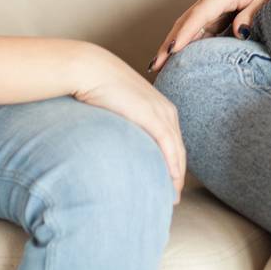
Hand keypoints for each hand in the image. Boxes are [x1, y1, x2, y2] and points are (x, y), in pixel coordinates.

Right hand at [71, 44, 186, 200]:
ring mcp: (160, 112)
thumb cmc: (99, 89)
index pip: (173, 143)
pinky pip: (168, 145)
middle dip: (178, 175)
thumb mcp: (118, 109)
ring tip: (173, 197)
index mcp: (160, 108)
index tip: (170, 186)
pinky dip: (172, 164)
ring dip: (177, 176)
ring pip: (177, 150)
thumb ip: (125, 125)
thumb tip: (118, 144)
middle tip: (174, 198)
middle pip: (179, 149)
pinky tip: (171, 181)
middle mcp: (166, 110)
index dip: (174, 165)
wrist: (91, 70)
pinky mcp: (152, 116)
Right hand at [148, 0, 270, 73]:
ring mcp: (210, 4)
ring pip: (187, 26)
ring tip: (159, 67)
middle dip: (169, 43)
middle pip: (185, 22)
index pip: (199, 15)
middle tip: (156, 66)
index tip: (172, 50)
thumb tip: (240, 34)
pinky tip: (179, 57)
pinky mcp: (214, 11)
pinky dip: (186, 41)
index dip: (185, 34)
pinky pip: (197, 28)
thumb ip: (251, 14)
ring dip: (172, 44)